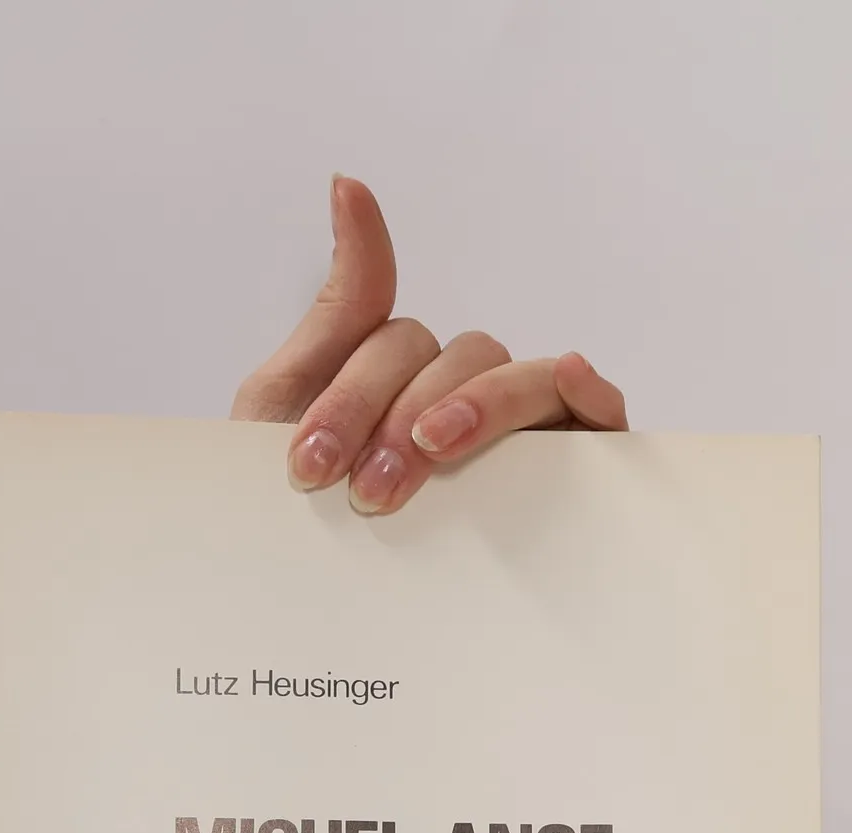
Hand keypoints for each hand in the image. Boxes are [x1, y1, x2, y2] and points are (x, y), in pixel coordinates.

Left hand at [233, 176, 626, 514]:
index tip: (304, 466)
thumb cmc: (291, 518)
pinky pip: (587, 413)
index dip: (347, 398)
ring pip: (515, 380)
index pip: (389, 345)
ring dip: (473, 408)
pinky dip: (584, 393)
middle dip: (394, 419)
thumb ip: (330, 310)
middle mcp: (454, 394)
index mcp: (392, 379)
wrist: (296, 617)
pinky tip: (572, 383)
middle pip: (451, 359)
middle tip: (359, 493)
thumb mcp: (277, 412)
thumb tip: (349, 182)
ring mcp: (509, 428)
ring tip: (427, 456)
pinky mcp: (560, 467)